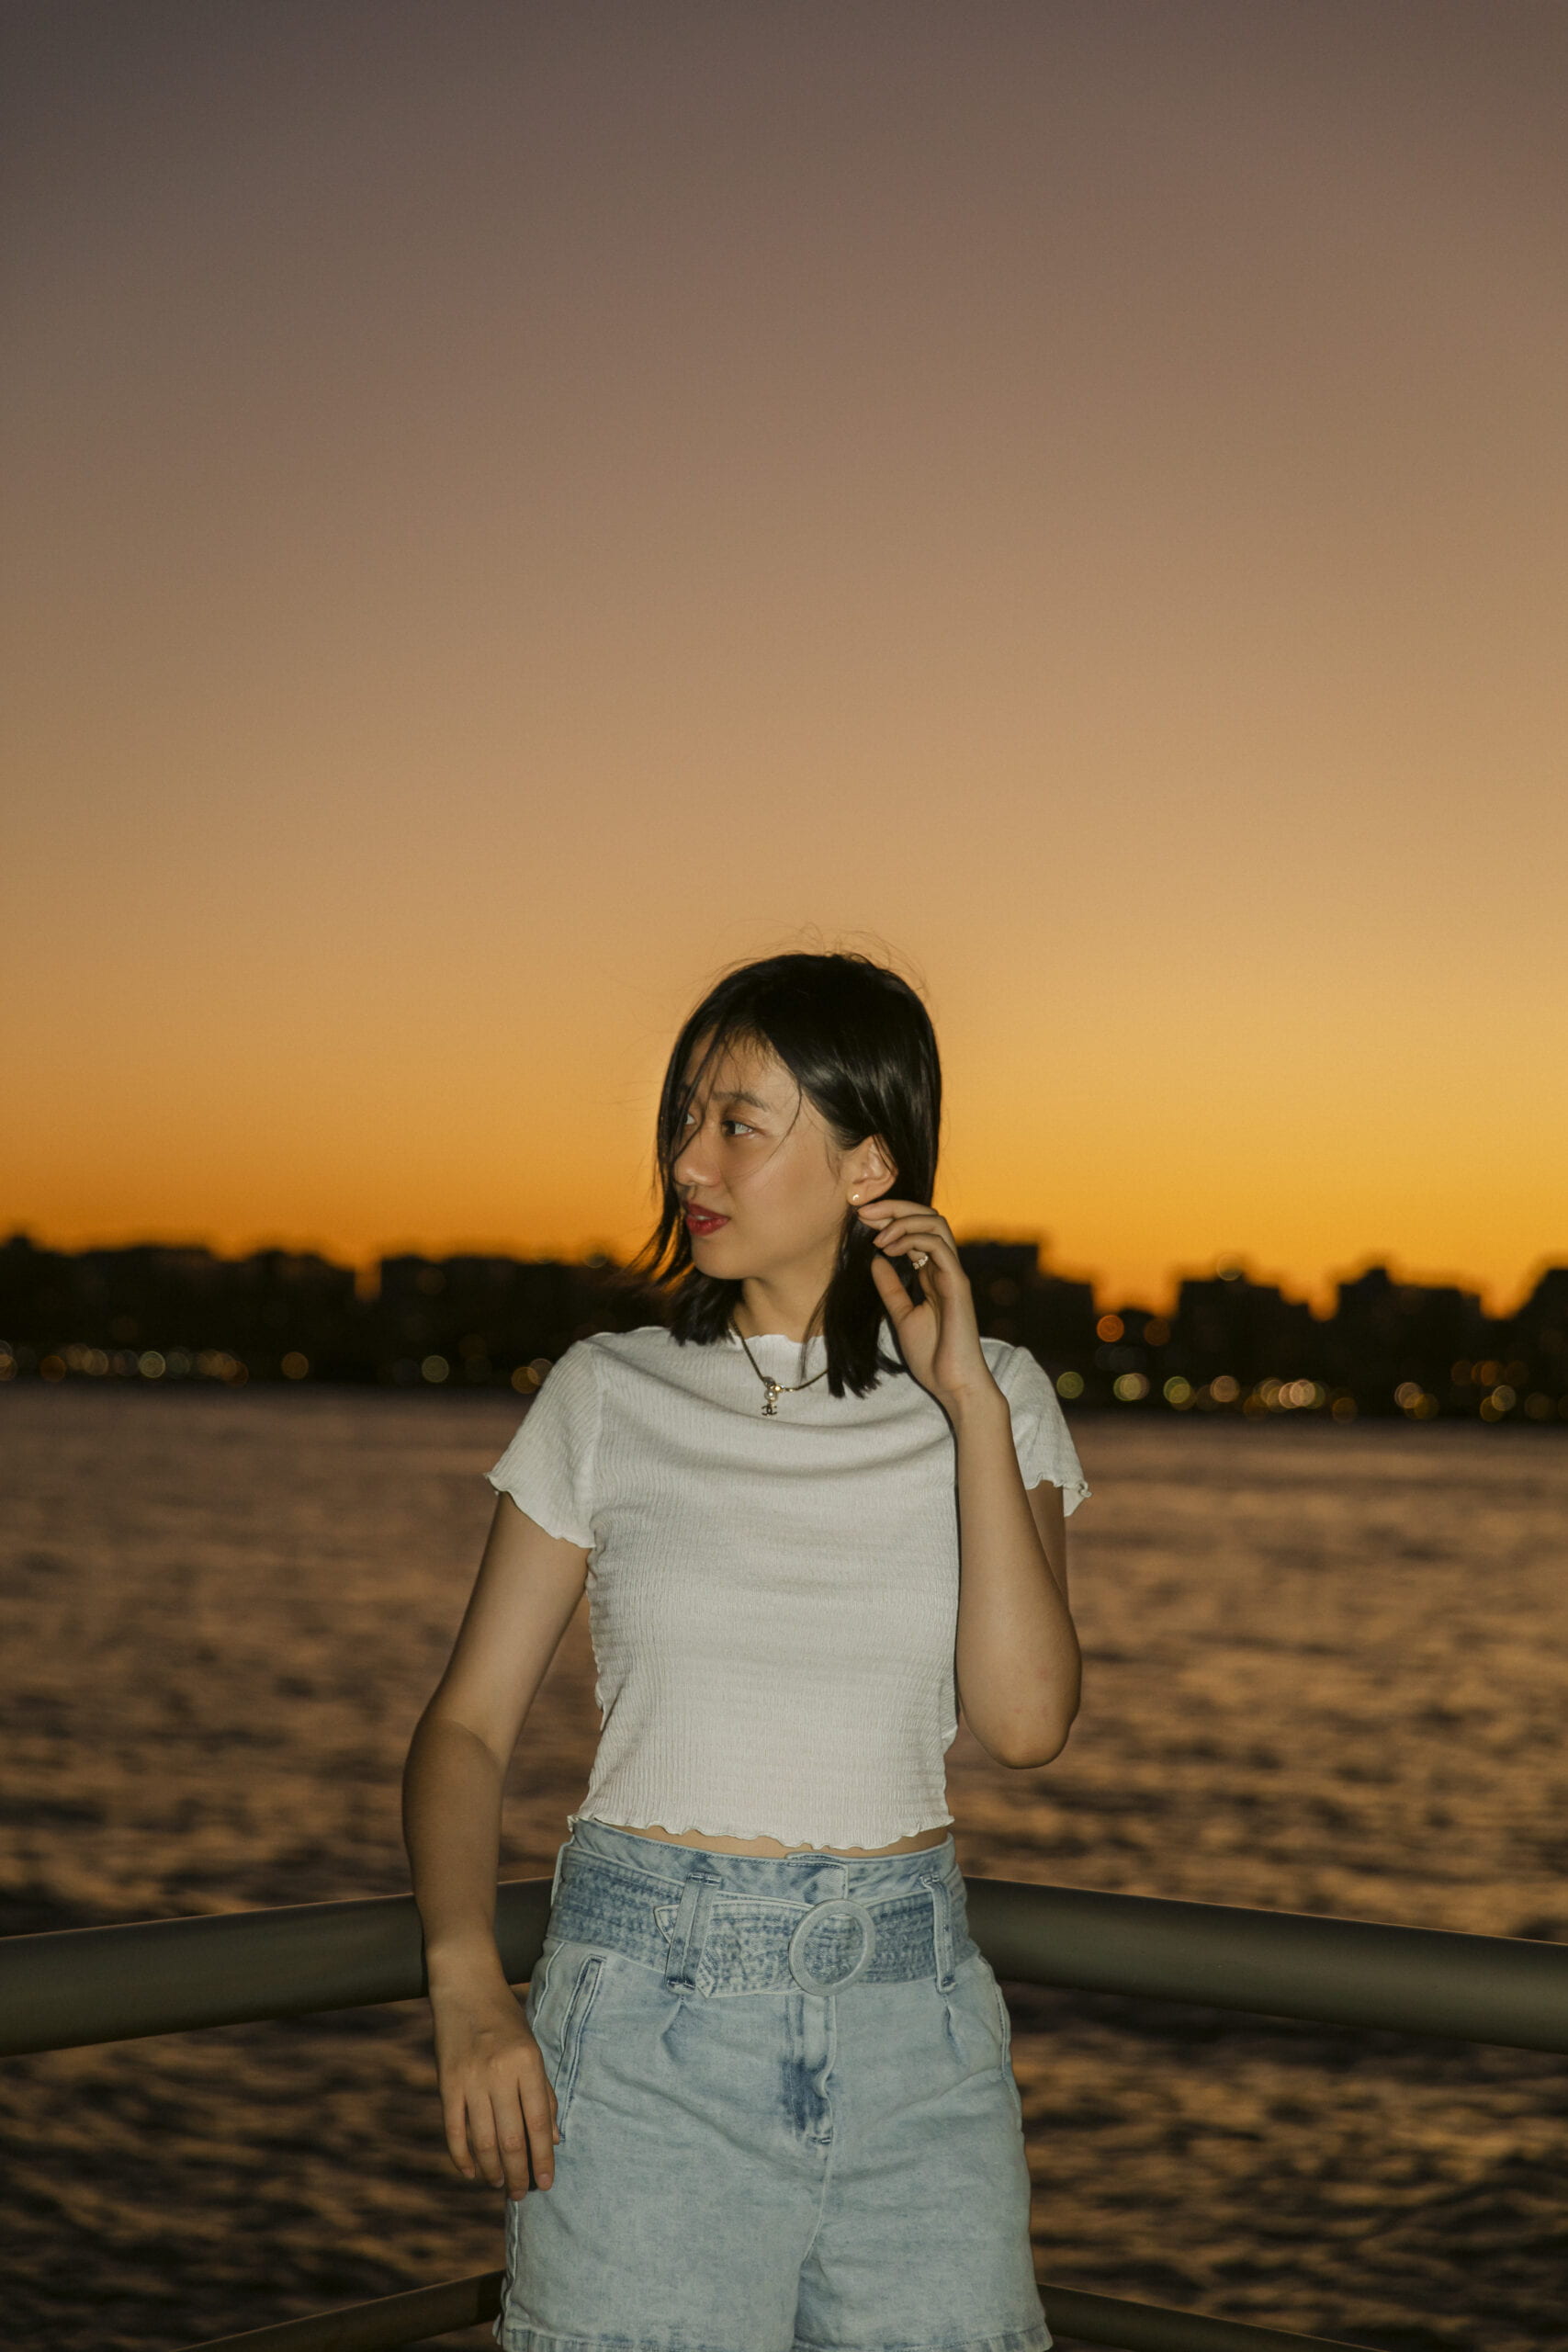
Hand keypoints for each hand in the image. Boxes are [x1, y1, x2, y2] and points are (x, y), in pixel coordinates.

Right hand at [429, 1980, 560, 2201]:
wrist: (465, 1987)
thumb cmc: (506, 2019)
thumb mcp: (533, 2049)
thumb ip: (543, 2093)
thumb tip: (552, 2139)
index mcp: (527, 2063)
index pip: (539, 2123)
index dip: (543, 2158)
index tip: (547, 2183)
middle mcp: (500, 2073)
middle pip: (511, 2139)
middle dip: (518, 2173)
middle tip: (522, 2194)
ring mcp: (470, 2080)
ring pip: (483, 2141)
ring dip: (493, 2170)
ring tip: (500, 2185)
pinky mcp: (446, 2083)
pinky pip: (454, 2130)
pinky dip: (462, 2157)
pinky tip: (472, 2172)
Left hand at [857, 1199, 1000, 1415]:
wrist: (953, 1383)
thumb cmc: (932, 1355)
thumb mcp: (901, 1316)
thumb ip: (891, 1288)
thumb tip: (875, 1260)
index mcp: (933, 1274)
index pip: (915, 1231)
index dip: (889, 1219)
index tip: (861, 1219)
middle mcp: (945, 1268)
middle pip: (927, 1217)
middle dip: (894, 1208)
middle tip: (863, 1212)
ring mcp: (953, 1273)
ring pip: (936, 1223)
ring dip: (902, 1220)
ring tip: (876, 1234)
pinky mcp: (958, 1283)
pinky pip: (938, 1246)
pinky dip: (911, 1239)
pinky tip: (887, 1250)